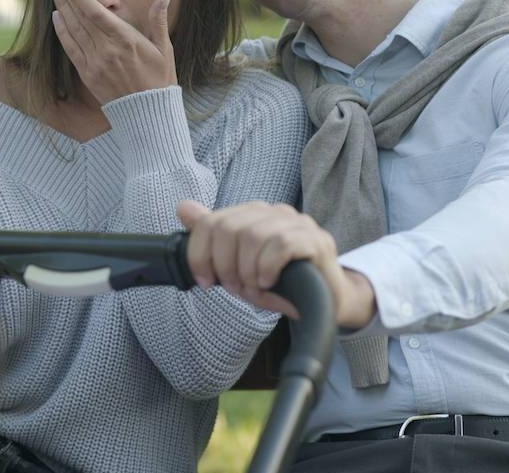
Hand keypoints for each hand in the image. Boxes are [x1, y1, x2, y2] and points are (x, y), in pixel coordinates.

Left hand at [47, 0, 176, 103]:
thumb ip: (159, 21)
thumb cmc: (160, 81)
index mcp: (126, 39)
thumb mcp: (164, 50)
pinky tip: (56, 17)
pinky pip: (71, 49)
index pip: (94, 10)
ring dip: (61, 8)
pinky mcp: (88, 75)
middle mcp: (106, 49)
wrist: (148, 115)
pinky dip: (62, 32)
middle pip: (79, 16)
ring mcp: (95, 62)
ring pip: (73, 30)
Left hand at [177, 200, 376, 327]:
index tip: (206, 280)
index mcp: (254, 214)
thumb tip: (183, 208)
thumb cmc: (280, 283)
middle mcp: (275, 212)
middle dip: (225, 265)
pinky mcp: (317, 240)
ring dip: (248, 270)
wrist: (325, 301)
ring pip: (255, 235)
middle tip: (235, 288)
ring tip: (254, 288)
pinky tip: (269, 282)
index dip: (201, 253)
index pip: (213, 221)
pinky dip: (268, 267)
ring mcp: (298, 224)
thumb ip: (212, 236)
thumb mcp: (239, 263)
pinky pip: (282, 244)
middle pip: (230, 228)